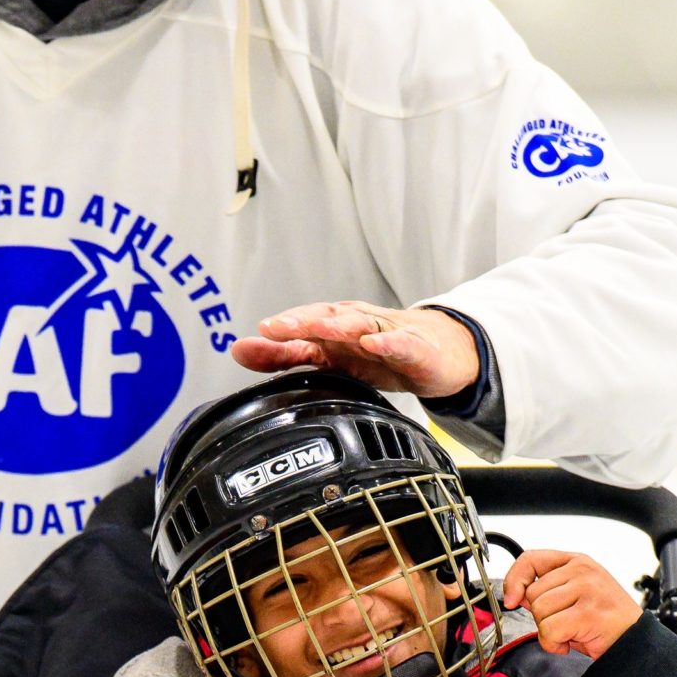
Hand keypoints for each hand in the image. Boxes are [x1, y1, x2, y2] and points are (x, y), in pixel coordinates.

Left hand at [228, 302, 480, 400]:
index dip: (283, 328)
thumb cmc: (379, 353)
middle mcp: (357, 324)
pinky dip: (387, 342)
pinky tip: (373, 343)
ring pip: (362, 325)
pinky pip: (400, 344)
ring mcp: (386, 334)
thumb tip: (238, 350)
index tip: (260, 332)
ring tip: (320, 328)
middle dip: (302, 320)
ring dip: (340, 325)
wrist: (437, 354)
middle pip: (328, 318)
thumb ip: (283, 356)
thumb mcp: (329, 359)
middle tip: (278, 327)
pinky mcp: (414, 348)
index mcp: (334, 328)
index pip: (304, 324)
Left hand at [500, 549, 641, 659]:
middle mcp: (582, 571)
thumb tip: (515, 594)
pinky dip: (554, 644)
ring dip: (548, 632)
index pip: (531, 559)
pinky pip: (549, 631)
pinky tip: (570, 642)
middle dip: (541, 616)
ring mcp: (586, 590)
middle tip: (563, 623)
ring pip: (539, 612)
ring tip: (570, 632)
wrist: (634, 642)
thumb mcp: (575, 594)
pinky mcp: (587, 613)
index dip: (515, 579)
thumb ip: (548, 589)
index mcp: (577, 561)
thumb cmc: (604, 620)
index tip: (511, 598)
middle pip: (533, 594)